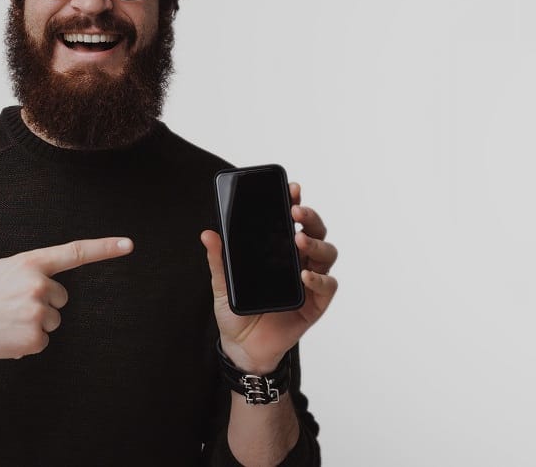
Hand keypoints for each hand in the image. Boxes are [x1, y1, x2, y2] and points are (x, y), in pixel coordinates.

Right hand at [0, 237, 133, 359]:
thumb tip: (54, 286)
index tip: (128, 245)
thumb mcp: (3, 269)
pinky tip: (6, 334)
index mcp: (30, 262)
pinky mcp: (35, 337)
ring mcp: (37, 312)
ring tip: (6, 319)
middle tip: (12, 304)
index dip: (104, 248)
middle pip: (62, 298)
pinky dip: (28, 341)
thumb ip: (31, 271)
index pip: (74, 252)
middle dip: (43, 302)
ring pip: (53, 320)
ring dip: (35, 323)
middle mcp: (38, 284)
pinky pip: (43, 339)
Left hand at [201, 182, 337, 373]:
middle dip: (310, 217)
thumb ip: (218, 260)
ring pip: (327, 253)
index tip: (291, 188)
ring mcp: (309, 281)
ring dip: (316, 243)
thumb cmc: (236, 312)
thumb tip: (208, 234)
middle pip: (315, 231)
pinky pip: (327, 286)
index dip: (295, 203)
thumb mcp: (221, 284)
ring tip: (298, 240)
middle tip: (296, 210)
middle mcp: (298, 261)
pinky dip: (319, 278)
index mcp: (278, 251)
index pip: (291, 221)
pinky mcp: (316, 304)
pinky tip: (304, 274)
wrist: (242, 348)